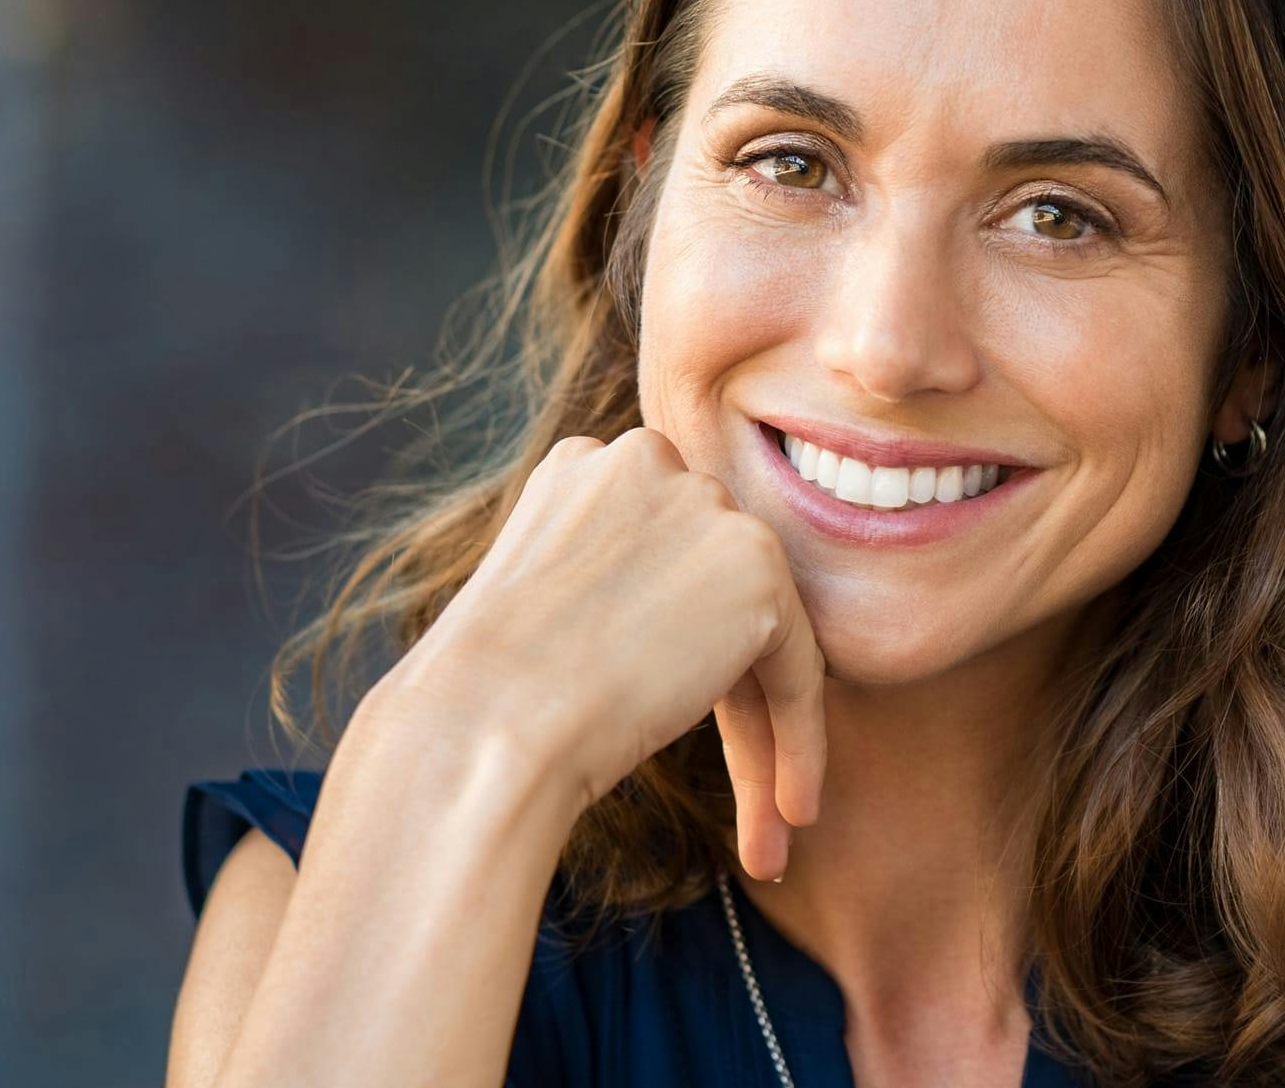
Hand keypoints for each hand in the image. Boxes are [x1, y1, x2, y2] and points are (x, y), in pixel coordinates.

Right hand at [378, 426, 826, 880]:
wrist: (483, 725)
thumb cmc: (485, 696)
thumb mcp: (543, 605)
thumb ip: (616, 586)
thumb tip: (672, 624)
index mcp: (587, 465)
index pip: (663, 562)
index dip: (672, 651)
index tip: (663, 720)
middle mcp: (650, 462)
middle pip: (713, 594)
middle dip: (724, 694)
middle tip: (743, 796)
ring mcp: (706, 507)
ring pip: (760, 633)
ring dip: (764, 733)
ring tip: (769, 824)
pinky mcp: (756, 566)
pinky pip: (798, 669)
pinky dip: (801, 742)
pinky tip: (793, 813)